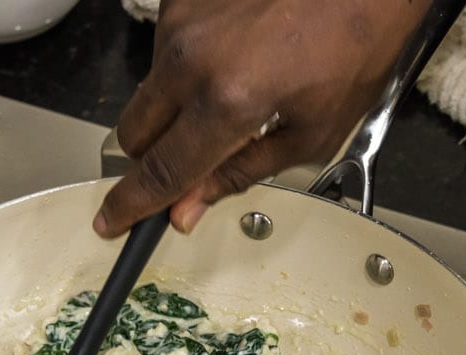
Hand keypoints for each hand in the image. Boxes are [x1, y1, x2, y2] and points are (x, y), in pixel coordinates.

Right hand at [95, 0, 431, 237]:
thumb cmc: (354, 47)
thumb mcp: (310, 135)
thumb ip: (238, 175)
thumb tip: (188, 208)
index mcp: (228, 101)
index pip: (162, 171)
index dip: (132, 205)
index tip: (111, 221)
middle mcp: (193, 58)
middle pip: (135, 133)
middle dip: (156, 156)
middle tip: (192, 158)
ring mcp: (182, 21)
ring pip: (148, 91)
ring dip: (177, 105)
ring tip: (236, 87)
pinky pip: (166, 49)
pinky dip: (190, 64)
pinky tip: (235, 54)